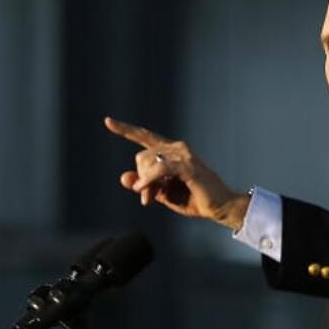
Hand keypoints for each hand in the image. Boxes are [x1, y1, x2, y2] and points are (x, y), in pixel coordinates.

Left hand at [104, 117, 249, 229]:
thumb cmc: (195, 200)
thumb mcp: (164, 194)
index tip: (108, 121)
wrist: (221, 207)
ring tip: (150, 200)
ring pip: (148, 163)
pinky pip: (159, 168)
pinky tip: (144, 191)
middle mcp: (177, 148)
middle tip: (147, 200)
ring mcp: (183, 155)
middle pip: (141, 157)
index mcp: (171, 152)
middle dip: (140, 179)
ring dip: (145, 184)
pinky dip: (148, 180)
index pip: (145, 137)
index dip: (126, 130)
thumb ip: (146, 185)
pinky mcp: (188, 165)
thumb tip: (124, 177)